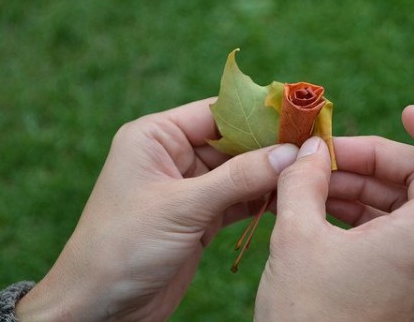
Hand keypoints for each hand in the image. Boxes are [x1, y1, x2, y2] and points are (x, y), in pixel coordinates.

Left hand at [16, 98, 298, 321]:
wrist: (100, 307)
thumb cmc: (123, 246)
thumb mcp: (182, 206)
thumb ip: (238, 178)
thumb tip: (290, 152)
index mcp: (155, 137)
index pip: (215, 112)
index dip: (257, 113)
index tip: (299, 114)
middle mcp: (172, 155)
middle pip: (232, 141)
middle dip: (270, 146)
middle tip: (313, 145)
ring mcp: (188, 187)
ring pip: (239, 171)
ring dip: (270, 174)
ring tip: (309, 171)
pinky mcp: (199, 216)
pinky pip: (237, 199)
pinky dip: (260, 199)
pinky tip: (288, 196)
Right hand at [255, 105, 413, 321]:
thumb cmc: (306, 318)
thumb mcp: (295, 239)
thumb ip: (304, 181)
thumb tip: (310, 151)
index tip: (405, 115)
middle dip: (374, 159)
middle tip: (322, 156)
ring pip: (408, 205)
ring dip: (361, 184)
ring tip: (309, 181)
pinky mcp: (409, 285)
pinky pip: (396, 231)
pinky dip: (363, 211)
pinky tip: (321, 206)